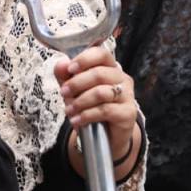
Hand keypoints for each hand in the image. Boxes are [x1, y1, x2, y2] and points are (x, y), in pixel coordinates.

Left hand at [55, 45, 137, 164]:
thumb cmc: (90, 107)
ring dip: (80, 101)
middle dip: (77, 83)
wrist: (106, 136)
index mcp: (110, 68)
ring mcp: (127, 96)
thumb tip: (61, 64)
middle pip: (99, 74)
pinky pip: (105, 110)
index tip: (70, 69)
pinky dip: (87, 115)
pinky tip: (77, 121)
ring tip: (69, 110)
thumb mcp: (74, 90)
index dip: (85, 59)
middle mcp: (122, 79)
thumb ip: (66, 76)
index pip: (101, 54)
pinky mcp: (128, 113)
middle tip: (63, 92)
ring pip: (101, 93)